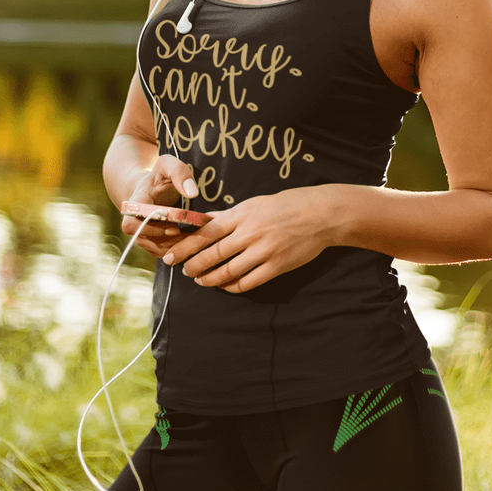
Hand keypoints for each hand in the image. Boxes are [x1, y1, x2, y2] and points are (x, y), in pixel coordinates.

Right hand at [122, 157, 202, 258]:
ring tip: (197, 239)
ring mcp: (141, 234)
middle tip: (192, 237)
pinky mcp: (151, 242)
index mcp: (134, 204)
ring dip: (176, 247)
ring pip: (155, 249)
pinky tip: (193, 242)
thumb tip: (192, 193)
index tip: (175, 227)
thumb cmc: (160, 175)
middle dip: (169, 241)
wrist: (152, 188)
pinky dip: (178, 250)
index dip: (151, 229)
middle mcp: (133, 222)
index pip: (131, 224)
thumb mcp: (169, 165)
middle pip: (144, 241)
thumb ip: (180, 172)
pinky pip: (162, 252)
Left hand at [165, 187, 339, 292]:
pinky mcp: (277, 266)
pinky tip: (225, 286)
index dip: (185, 247)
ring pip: (228, 272)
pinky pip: (248, 282)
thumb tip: (201, 222)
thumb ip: (227, 216)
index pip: (205, 233)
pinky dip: (232, 287)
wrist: (320, 214)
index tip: (171, 256)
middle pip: (213, 255)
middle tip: (184, 271)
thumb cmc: (286, 205)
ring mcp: (265, 252)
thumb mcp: (254, 203)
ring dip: (210, 279)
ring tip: (201, 280)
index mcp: (242, 215)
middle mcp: (251, 233)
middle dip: (193, 266)